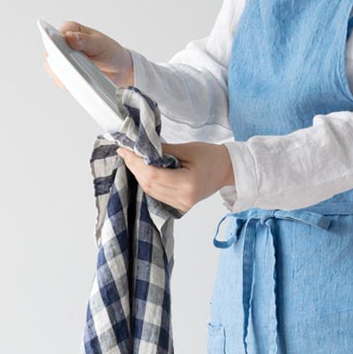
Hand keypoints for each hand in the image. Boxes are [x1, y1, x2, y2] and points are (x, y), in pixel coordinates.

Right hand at [44, 20, 133, 89]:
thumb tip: (69, 37)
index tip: (62, 55)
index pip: (54, 35)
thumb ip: (85, 40)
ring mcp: (63, 59)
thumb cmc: (110, 51)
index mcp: (70, 29)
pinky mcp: (66, 73)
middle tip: (72, 70)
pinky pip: (60, 80)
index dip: (55, 45)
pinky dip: (66, 84)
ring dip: (62, 75)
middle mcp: (63, 43)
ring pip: (53, 68)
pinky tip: (75, 85)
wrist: (119, 68)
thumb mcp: (100, 43)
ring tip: (77, 78)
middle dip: (59, 63)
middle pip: (51, 53)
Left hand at [116, 141, 234, 213]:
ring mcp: (182, 204)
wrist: (227, 170)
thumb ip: (163, 151)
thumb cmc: (211, 157)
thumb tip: (140, 148)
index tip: (125, 149)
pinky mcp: (180, 206)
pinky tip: (142, 171)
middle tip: (125, 152)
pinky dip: (148, 183)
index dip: (136, 162)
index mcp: (188, 183)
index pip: (153, 175)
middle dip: (134, 168)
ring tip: (131, 159)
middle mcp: (184, 198)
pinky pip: (158, 195)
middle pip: (149, 185)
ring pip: (151, 192)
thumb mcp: (187, 149)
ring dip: (139, 176)